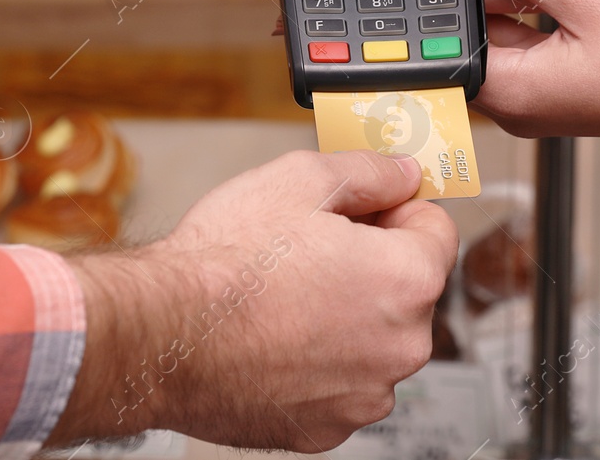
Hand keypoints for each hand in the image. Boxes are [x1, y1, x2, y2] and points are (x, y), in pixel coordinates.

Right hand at [51, 149, 457, 450]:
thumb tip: (403, 173)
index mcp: (406, 280)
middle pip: (407, 289)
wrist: (161, 334)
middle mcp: (400, 347)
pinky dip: (316, 362)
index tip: (364, 210)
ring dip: (345, 316)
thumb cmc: (223, 263)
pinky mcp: (326, 428)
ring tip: (283, 294)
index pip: (438, 230)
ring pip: (373, 340)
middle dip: (370, 264)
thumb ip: (370, 171)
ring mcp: (364, 395)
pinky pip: (339, 383)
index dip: (395, 209)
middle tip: (309, 247)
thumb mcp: (299, 179)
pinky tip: (273, 335)